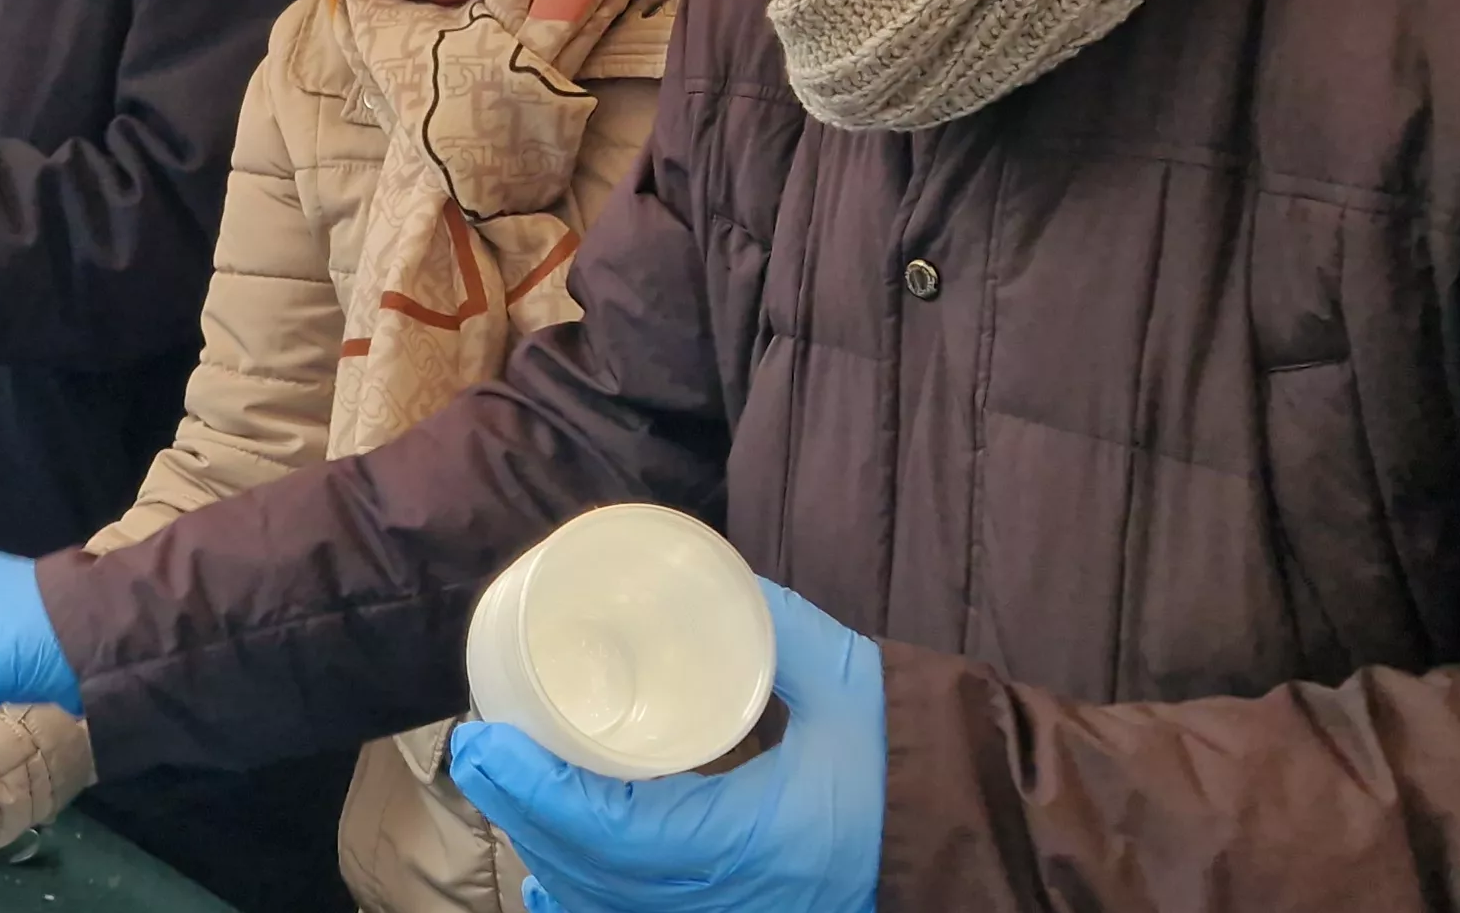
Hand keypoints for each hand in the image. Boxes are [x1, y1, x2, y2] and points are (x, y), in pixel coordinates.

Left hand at [449, 580, 884, 912]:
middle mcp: (722, 899)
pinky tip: (548, 879)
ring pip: (602, 905)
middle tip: (483, 748)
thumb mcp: (849, 686)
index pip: (608, 830)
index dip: (533, 791)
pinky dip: (581, 899)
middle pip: (587, 872)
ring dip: (547, 852)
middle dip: (522, 814)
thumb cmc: (913, 766)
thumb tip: (717, 580)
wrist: (977, 840)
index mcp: (743, 844)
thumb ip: (778, 628)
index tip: (484, 742)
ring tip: (509, 790)